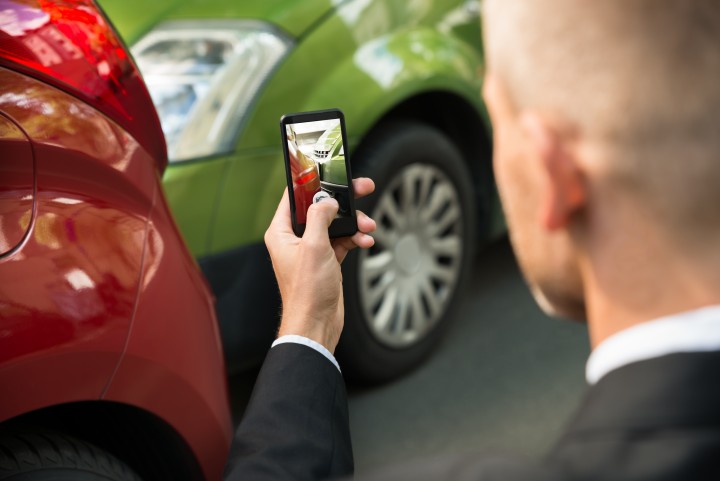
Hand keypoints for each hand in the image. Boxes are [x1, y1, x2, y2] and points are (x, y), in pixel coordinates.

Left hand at [264, 178, 376, 352]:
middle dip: (343, 201)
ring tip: (368, 226)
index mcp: (281, 232)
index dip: (310, 181)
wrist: (317, 324)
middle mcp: (294, 239)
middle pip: (320, 208)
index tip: (326, 169)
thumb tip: (327, 201)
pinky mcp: (326, 261)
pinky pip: (343, 241)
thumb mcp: (313, 246)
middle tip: (362, 188)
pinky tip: (365, 241)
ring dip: (353, 223)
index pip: (293, 197)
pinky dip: (354, 239)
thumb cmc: (307, 291)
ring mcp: (311, 250)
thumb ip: (320, 217)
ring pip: (335, 224)